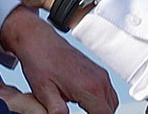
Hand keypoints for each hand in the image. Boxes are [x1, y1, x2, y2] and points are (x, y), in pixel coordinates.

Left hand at [0, 6, 117, 113]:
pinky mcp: (97, 71)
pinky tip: (85, 102)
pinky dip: (100, 100)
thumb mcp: (44, 92)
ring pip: (111, 101)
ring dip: (100, 109)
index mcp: (89, 88)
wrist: (37, 40)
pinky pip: (107, 91)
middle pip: (110, 110)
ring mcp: (100, 74)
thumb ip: (57, 111)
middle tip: (80, 112)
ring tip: (83, 110)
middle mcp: (99, 80)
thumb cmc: (39, 62)